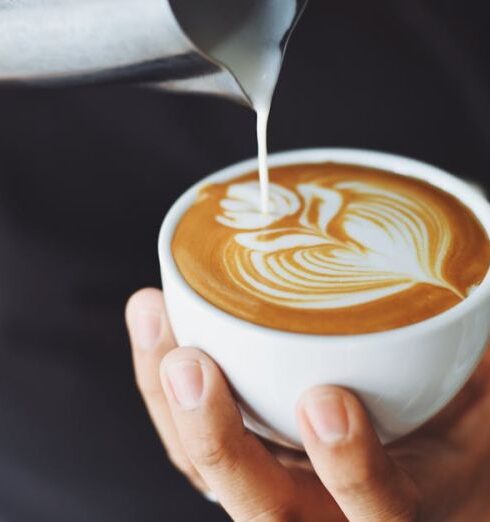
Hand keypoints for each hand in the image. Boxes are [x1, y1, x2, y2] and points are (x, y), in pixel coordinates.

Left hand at [126, 288, 489, 520]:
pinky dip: (161, 385)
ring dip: (167, 400)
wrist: (422, 456)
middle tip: (189, 363)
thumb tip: (475, 293)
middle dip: (218, 441)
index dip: (355, 471)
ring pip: (206, 471)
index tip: (327, 402)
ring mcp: (276, 485)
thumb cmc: (450, 423)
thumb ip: (466, 357)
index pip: (381, 511)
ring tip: (152, 318)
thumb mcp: (472, 396)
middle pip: (265, 507)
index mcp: (396, 506)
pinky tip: (155, 320)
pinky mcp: (243, 457)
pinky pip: (188, 440)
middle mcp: (325, 510)